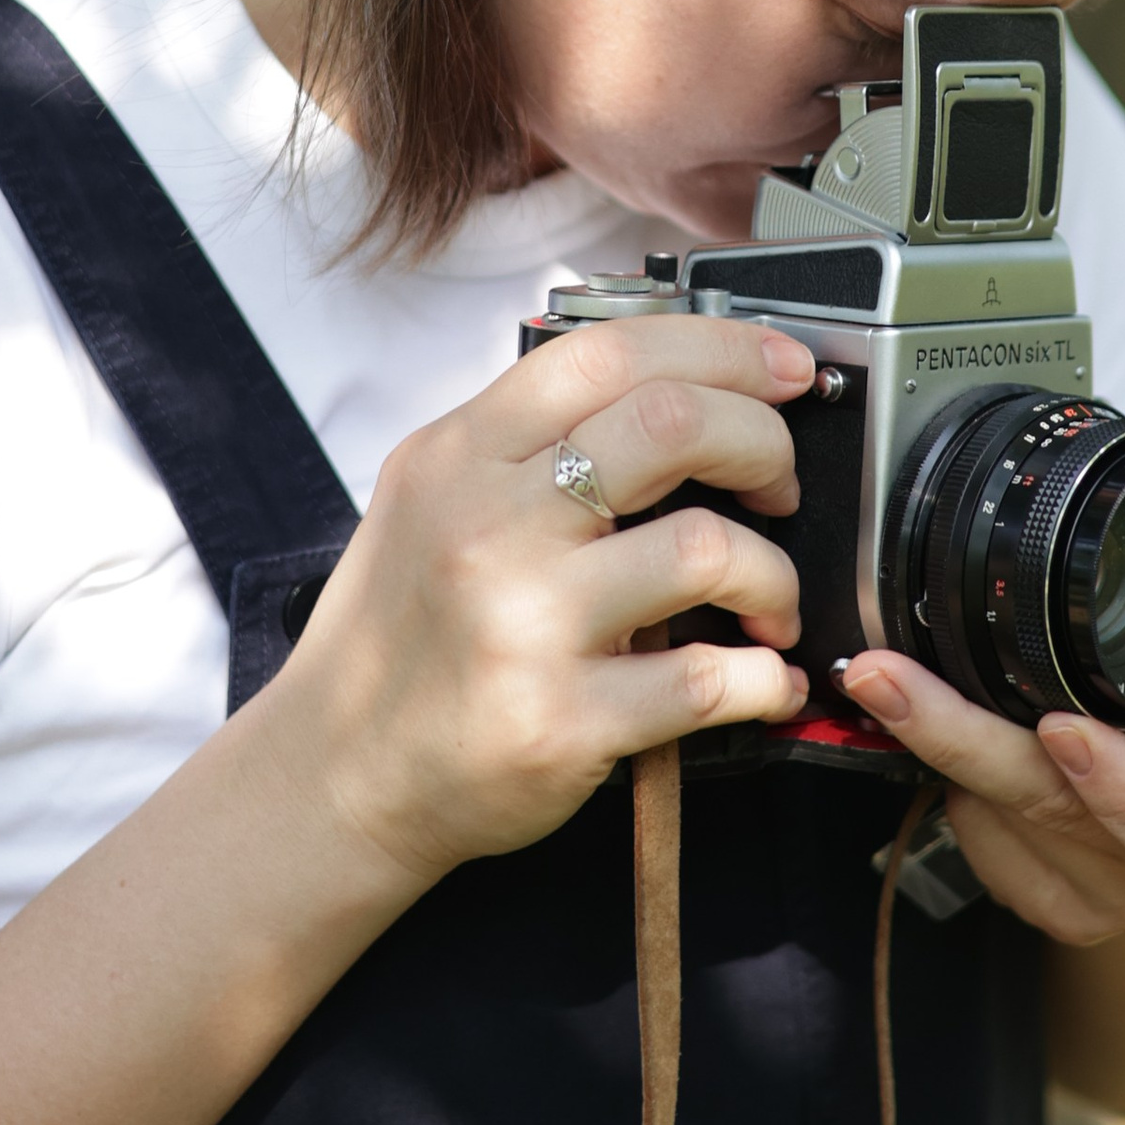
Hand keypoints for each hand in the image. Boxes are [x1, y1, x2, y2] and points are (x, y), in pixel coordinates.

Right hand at [276, 315, 815, 888]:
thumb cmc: (400, 636)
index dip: (722, 347)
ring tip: (768, 602)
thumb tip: (669, 385)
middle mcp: (488, 526)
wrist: (340, 776)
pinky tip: (764, 678)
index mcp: (460, 456)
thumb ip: (526, 440)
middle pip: (672, 426)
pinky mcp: (562, 722)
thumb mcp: (430, 498)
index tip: (783, 369)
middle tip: (779, 484)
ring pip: (708, 550)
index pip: (609, 355)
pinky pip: (709, 679)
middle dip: (765, 442)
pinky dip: (764, 676)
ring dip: (774, 575)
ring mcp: (524, 624)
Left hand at [840, 439, 1124, 945]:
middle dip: (959, 739)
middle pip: (1048, 814)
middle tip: (883, 673)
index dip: (1120, 789)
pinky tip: (936, 727)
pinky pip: (975, 843)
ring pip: (995, 825)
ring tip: (884, 679)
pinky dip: (949, 782)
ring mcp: (1098, 903)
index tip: (1062, 729)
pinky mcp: (1043, 905)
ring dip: (936, 749)